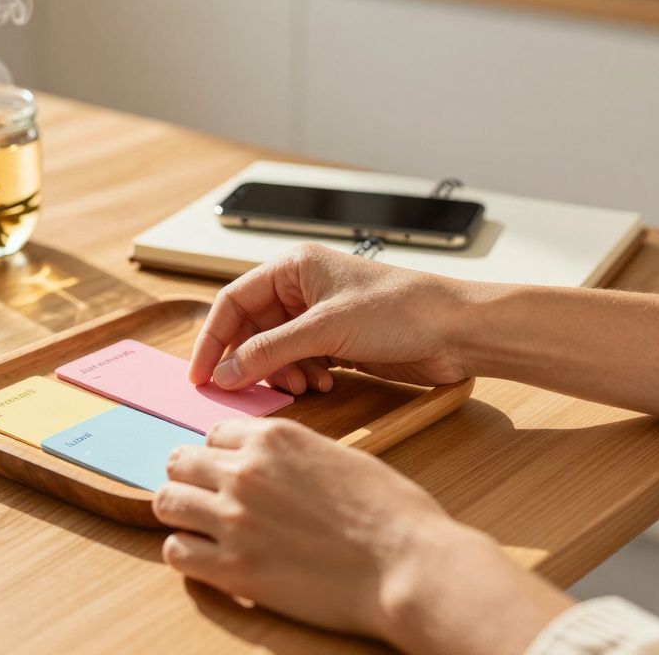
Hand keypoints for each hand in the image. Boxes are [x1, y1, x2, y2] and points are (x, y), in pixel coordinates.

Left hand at [155, 418, 571, 652]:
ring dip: (182, 513)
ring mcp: (233, 518)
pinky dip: (187, 553)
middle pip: (180, 461)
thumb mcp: (339, 457)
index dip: (222, 455)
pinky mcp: (232, 568)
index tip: (232, 474)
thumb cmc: (392, 514)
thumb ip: (296, 455)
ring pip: (166, 501)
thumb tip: (276, 465)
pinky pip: (176, 551)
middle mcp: (244, 470)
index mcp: (274, 437)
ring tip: (203, 529)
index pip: (214, 433)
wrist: (408, 564)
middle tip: (210, 501)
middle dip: (192, 479)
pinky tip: (210, 559)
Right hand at [188, 244, 472, 392]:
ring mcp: (318, 317)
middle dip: (249, 361)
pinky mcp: (336, 342)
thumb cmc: (402, 309)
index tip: (201, 374)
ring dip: (280, 373)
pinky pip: (299, 363)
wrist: (457, 331)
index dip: (212, 339)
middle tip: (241, 391)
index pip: (233, 302)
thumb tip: (226, 372)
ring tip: (300, 385)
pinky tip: (323, 383)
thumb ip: (270, 351)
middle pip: (250, 330)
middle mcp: (301, 289)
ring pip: (274, 351)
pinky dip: (303, 377)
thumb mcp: (326, 329)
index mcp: (293, 268)